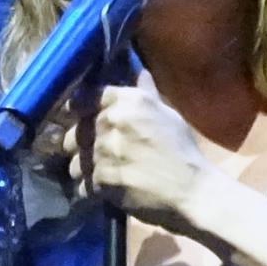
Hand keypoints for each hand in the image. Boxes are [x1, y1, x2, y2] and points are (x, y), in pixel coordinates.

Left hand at [63, 70, 214, 234]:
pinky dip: (91, 189)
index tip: (78, 117)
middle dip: (80, 143)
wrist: (191, 190)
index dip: (78, 109)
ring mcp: (102, 152)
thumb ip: (147, 94)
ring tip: (99, 174)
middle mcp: (110, 122)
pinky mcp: (100, 180)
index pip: (83, 97)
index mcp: (126, 101)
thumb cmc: (182, 151)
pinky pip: (83, 184)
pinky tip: (104, 191)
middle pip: (75, 132)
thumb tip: (140, 74)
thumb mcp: (168, 115)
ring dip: (84, 168)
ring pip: (75, 160)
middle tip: (93, 152)